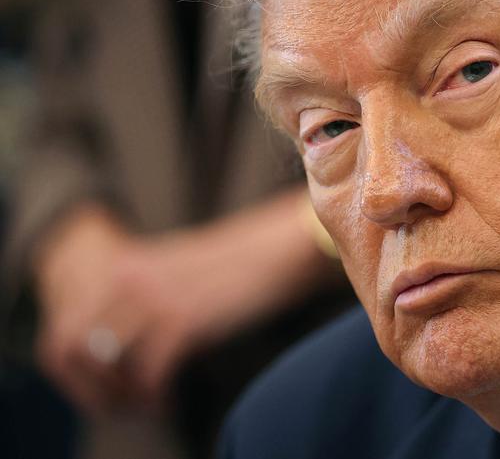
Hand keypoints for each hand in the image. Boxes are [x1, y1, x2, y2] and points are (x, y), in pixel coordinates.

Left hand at [33, 191, 339, 414]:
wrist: (280, 248)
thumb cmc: (236, 267)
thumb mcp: (173, 273)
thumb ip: (139, 298)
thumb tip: (115, 348)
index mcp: (120, 266)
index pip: (62, 329)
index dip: (71, 371)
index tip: (101, 390)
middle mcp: (127, 280)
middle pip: (74, 350)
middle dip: (92, 388)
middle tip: (119, 405)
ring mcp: (154, 299)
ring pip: (108, 366)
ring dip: (123, 396)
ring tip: (145, 406)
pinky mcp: (184, 321)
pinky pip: (149, 374)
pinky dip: (155, 397)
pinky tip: (167, 403)